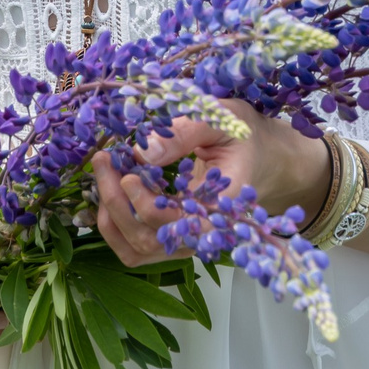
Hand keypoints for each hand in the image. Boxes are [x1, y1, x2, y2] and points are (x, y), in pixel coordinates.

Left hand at [90, 99, 332, 267]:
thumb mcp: (222, 119)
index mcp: (223, 207)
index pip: (176, 224)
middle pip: (149, 239)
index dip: (146, 204)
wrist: (265, 156)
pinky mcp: (172, 240)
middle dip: (116, 201)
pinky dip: (113, 225)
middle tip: (103, 159)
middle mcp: (203, 235)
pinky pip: (135, 249)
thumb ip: (186, 132)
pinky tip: (109, 191)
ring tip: (103, 172)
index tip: (129, 170)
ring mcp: (185, 242)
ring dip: (110, 215)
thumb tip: (142, 151)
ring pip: (136, 249)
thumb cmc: (245, 135)